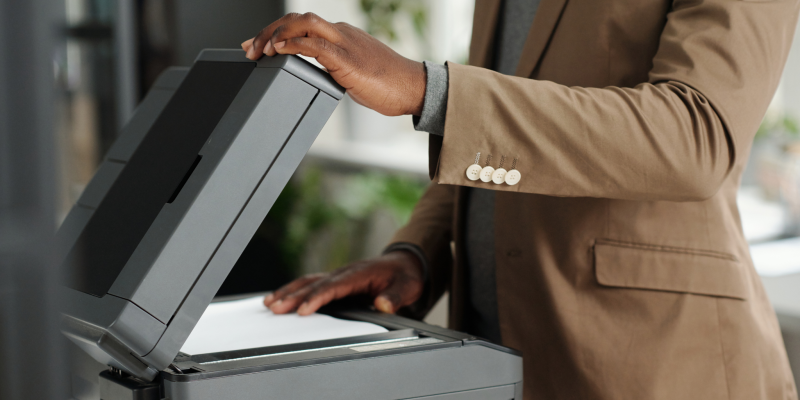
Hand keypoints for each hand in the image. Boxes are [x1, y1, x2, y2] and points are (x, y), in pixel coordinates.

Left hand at [241, 13, 425, 116]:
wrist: (413, 88)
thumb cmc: (388, 85)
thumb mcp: (354, 74)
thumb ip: (334, 69)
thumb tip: (317, 78)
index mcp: (341, 36)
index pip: (302, 25)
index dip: (275, 31)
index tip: (257, 44)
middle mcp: (340, 34)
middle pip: (297, 19)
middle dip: (268, 31)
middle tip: (250, 48)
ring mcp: (344, 43)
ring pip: (303, 23)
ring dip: (276, 34)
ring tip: (260, 50)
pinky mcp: (347, 59)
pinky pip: (315, 44)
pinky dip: (293, 44)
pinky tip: (279, 51)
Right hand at [263, 250, 423, 315]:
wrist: (404, 264)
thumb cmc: (405, 277)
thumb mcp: (407, 286)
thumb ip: (395, 297)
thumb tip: (383, 304)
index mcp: (360, 273)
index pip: (334, 286)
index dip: (318, 297)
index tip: (304, 309)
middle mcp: (345, 272)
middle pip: (315, 283)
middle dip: (294, 296)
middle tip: (275, 308)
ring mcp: (338, 275)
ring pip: (308, 282)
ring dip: (288, 292)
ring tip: (270, 304)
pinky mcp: (335, 281)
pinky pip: (310, 284)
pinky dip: (293, 291)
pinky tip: (280, 299)